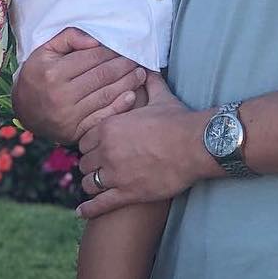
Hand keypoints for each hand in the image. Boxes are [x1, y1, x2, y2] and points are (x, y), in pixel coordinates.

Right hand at [12, 27, 146, 145]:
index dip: (111, 52)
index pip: (91, 58)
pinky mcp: (76, 131)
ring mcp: (69, 116)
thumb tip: (96, 41)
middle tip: (137, 60)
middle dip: (124, 66)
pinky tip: (132, 96)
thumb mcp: (45, 51)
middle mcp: (61, 95)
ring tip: (140, 74)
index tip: (123, 48)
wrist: (24, 111)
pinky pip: (102, 117)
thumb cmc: (37, 76)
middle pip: (102, 76)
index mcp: (54, 72)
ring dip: (127, 84)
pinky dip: (120, 107)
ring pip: (106, 96)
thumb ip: (69, 39)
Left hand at [76, 73, 213, 218]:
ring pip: (90, 182)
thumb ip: (149, 82)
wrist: (196, 145)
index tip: (97, 149)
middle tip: (99, 168)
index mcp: (109, 127)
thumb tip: (148, 66)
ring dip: (92, 184)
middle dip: (91, 165)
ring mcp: (115, 174)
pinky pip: (100, 204)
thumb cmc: (178, 120)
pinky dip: (89, 209)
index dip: (91, 146)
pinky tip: (81, 212)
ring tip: (97, 186)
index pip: (84, 140)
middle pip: (85, 162)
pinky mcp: (127, 193)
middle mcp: (106, 150)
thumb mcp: (160, 96)